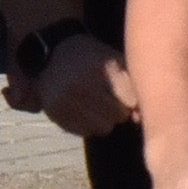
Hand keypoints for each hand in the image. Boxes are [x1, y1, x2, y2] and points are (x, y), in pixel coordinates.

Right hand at [20, 31, 136, 137]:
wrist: (48, 56)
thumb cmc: (90, 57)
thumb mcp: (113, 58)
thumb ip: (131, 83)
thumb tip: (139, 118)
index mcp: (100, 67)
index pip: (132, 100)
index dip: (132, 98)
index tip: (126, 93)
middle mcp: (82, 85)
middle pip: (120, 115)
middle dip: (119, 108)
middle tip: (108, 97)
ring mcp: (67, 102)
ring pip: (105, 127)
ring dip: (105, 119)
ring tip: (95, 104)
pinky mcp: (56, 115)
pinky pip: (86, 132)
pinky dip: (88, 124)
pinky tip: (82, 109)